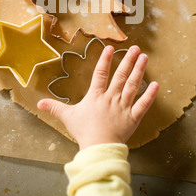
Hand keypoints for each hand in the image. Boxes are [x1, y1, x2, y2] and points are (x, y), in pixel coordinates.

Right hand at [37, 45, 158, 149]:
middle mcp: (111, 98)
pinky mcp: (133, 118)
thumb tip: (39, 103)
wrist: (98, 147)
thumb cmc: (83, 131)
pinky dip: (150, 95)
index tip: (111, 48)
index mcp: (96, 96)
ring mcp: (124, 107)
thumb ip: (54, 108)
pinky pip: (143, 105)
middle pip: (121, 75)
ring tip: (144, 58)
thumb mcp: (67, 117)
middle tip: (135, 48)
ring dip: (139, 71)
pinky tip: (156, 84)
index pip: (101, 73)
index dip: (106, 60)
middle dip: (128, 60)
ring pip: (133, 85)